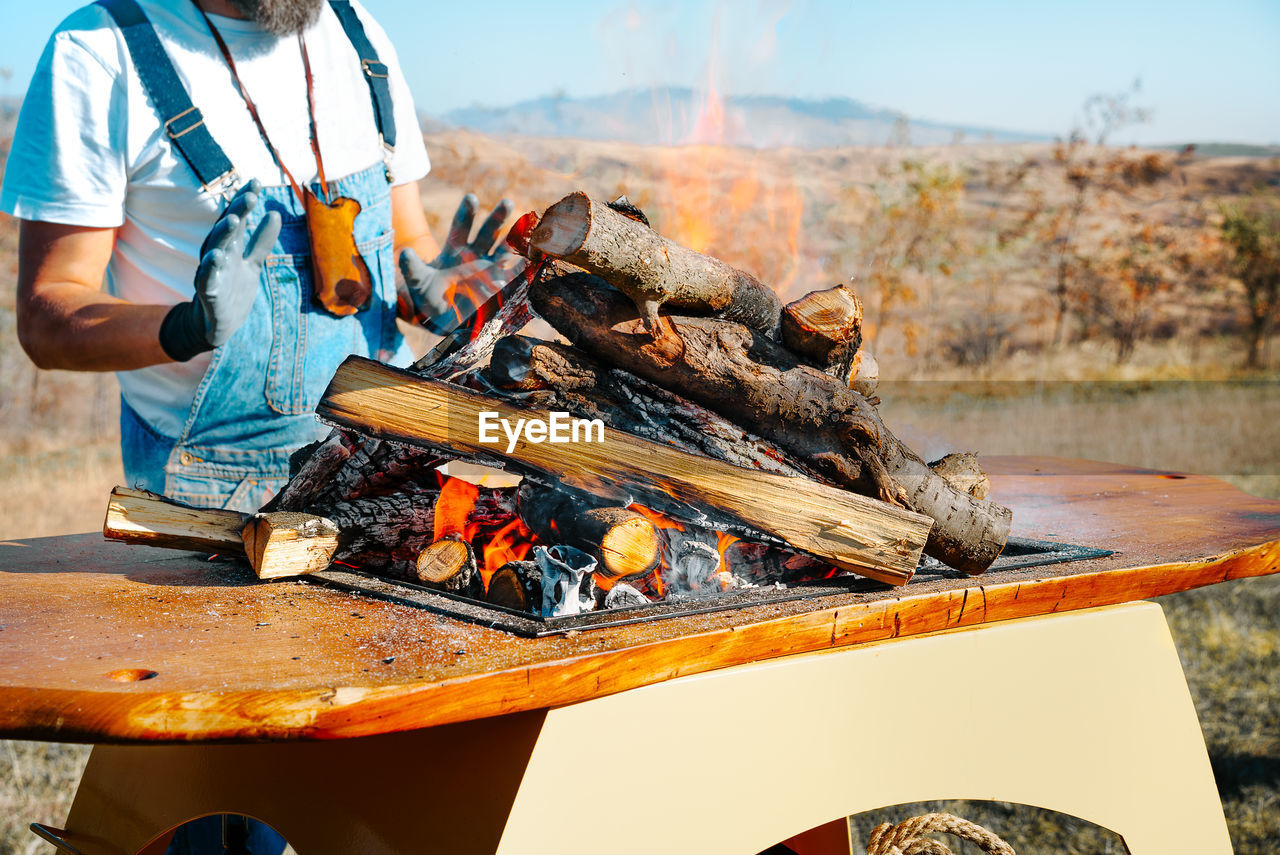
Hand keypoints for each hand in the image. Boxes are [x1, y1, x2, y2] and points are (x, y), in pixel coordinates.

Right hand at [159, 180, 281, 360]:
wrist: (220, 324)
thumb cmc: (234, 289)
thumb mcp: (252, 263)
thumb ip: (262, 240)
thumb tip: (274, 213)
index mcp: (230, 246)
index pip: (237, 218)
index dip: (245, 201)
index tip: (257, 182)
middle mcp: (218, 254)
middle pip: (226, 229)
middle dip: (237, 211)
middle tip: (250, 195)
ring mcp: (212, 272)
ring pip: (214, 248)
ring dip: (223, 234)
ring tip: (235, 219)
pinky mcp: (208, 292)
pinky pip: (207, 277)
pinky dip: (210, 267)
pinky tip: (217, 256)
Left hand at [399, 194, 516, 333]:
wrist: (442, 317)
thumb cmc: (429, 296)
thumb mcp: (418, 282)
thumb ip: (413, 269)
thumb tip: (405, 254)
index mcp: (455, 250)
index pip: (461, 228)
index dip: (466, 214)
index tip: (471, 198)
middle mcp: (475, 255)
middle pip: (487, 232)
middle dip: (497, 218)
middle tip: (508, 202)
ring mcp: (488, 270)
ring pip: (503, 249)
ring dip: (514, 239)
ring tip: (527, 226)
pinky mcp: (498, 286)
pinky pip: (512, 275)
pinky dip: (523, 269)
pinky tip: (532, 261)